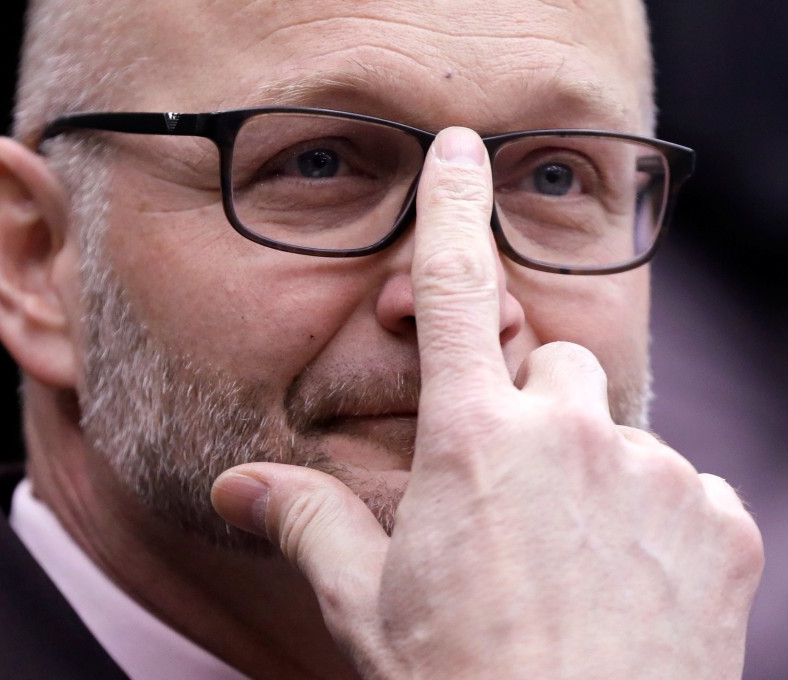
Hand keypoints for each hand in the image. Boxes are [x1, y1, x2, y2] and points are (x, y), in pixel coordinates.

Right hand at [211, 128, 763, 678]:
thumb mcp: (367, 605)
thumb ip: (309, 521)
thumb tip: (239, 483)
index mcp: (474, 440)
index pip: (452, 290)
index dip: (452, 209)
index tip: (460, 151)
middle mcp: (572, 436)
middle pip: (544, 362)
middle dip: (520, 400)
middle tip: (500, 483)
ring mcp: (658, 476)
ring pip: (614, 428)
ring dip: (585, 464)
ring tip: (562, 554)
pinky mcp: (723, 524)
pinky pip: (685, 485)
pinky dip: (652, 515)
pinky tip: (624, 583)